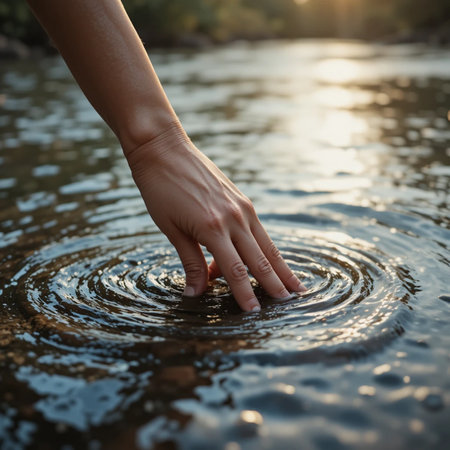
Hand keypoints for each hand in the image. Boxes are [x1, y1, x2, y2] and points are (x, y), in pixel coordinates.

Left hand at [126, 122, 305, 311]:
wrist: (163, 149)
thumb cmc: (160, 189)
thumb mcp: (171, 228)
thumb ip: (189, 261)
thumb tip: (196, 293)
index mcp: (213, 228)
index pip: (235, 270)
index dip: (246, 294)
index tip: (256, 314)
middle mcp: (234, 218)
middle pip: (260, 259)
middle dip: (276, 284)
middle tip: (292, 303)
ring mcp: (241, 207)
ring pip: (266, 244)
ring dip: (281, 267)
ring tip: (295, 285)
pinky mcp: (242, 200)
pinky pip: (258, 230)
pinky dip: (265, 248)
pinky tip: (270, 259)